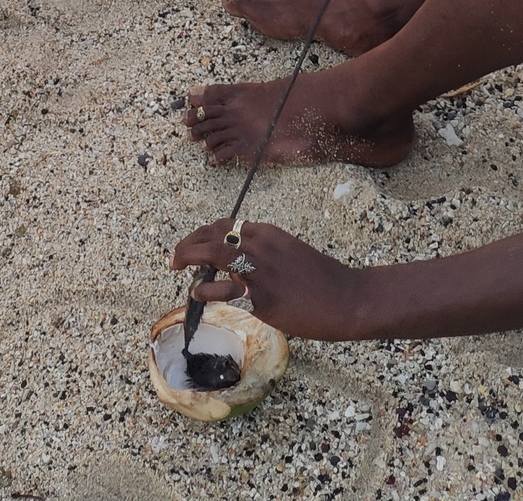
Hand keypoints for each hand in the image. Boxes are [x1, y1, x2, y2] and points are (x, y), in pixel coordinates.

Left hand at [169, 220, 368, 340]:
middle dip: (189, 243)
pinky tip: (196, 293)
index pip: (225, 224)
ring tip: (175, 266)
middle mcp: (262, 246)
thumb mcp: (291, 252)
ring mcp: (262, 271)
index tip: (191, 243)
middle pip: (214, 235)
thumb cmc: (323, 279)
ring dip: (189, 258)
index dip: (202, 233)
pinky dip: (205, 289)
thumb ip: (265, 252)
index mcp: (269, 233)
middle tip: (175, 256)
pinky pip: (226, 290)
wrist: (347, 298)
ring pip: (215, 255)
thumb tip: (239, 262)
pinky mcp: (263, 298)